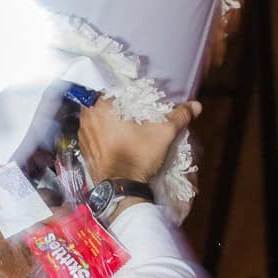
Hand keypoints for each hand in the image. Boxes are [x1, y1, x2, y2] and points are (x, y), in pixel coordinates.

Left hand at [79, 96, 199, 184]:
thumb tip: (196, 105)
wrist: (122, 189)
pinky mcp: (83, 149)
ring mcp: (82, 135)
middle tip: (131, 112)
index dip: (123, 92)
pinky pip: (92, 134)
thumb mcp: (163, 134)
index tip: (134, 99)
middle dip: (115, 105)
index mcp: (101, 106)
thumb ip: (178, 116)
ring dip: (106, 119)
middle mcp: (86, 117)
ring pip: (95, 119)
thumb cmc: (138, 157)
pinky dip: (101, 134)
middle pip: (101, 103)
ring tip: (123, 126)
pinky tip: (114, 140)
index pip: (110, 88)